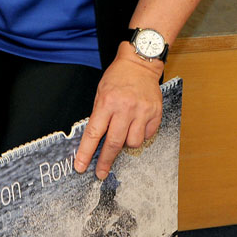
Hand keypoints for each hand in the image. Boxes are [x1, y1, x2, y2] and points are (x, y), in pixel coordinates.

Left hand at [74, 42, 163, 178]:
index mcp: (107, 102)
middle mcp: (125, 109)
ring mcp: (142, 112)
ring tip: (123, 131)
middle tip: (100, 173)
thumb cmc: (117, 77)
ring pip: (132, 143)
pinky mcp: (155, 114)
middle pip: (114, 143)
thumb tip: (96, 138)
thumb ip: (99, 114)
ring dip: (126, 144)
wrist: (140, 64)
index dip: (86, 152)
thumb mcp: (101, 91)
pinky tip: (136, 124)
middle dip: (105, 161)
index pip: (94, 133)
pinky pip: (147, 136)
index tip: (81, 166)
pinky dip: (140, 135)